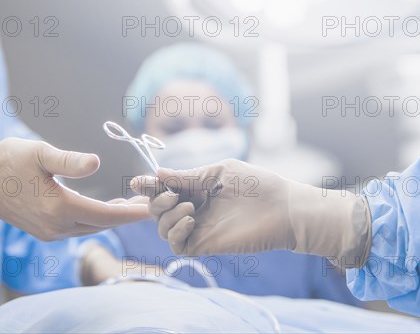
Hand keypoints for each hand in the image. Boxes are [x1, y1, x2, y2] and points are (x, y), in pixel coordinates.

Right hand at [0, 138, 149, 239]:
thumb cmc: (8, 161)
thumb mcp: (40, 153)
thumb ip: (69, 161)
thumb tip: (97, 162)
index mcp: (58, 208)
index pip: (106, 215)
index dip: (132, 213)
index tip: (152, 209)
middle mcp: (55, 227)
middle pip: (102, 224)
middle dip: (127, 215)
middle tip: (151, 202)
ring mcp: (49, 233)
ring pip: (91, 227)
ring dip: (113, 217)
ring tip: (134, 204)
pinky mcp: (44, 232)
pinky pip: (79, 228)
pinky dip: (96, 219)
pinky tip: (107, 207)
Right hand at [132, 159, 371, 267]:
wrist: (282, 208)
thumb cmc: (257, 184)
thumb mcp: (218, 172)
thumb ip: (187, 176)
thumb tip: (157, 173)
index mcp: (197, 188)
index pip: (164, 188)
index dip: (148, 185)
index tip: (136, 182)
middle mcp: (194, 208)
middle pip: (157, 209)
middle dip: (156, 200)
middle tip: (172, 194)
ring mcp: (198, 228)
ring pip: (162, 227)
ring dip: (166, 216)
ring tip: (190, 207)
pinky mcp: (204, 245)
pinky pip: (176, 245)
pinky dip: (175, 232)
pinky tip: (190, 221)